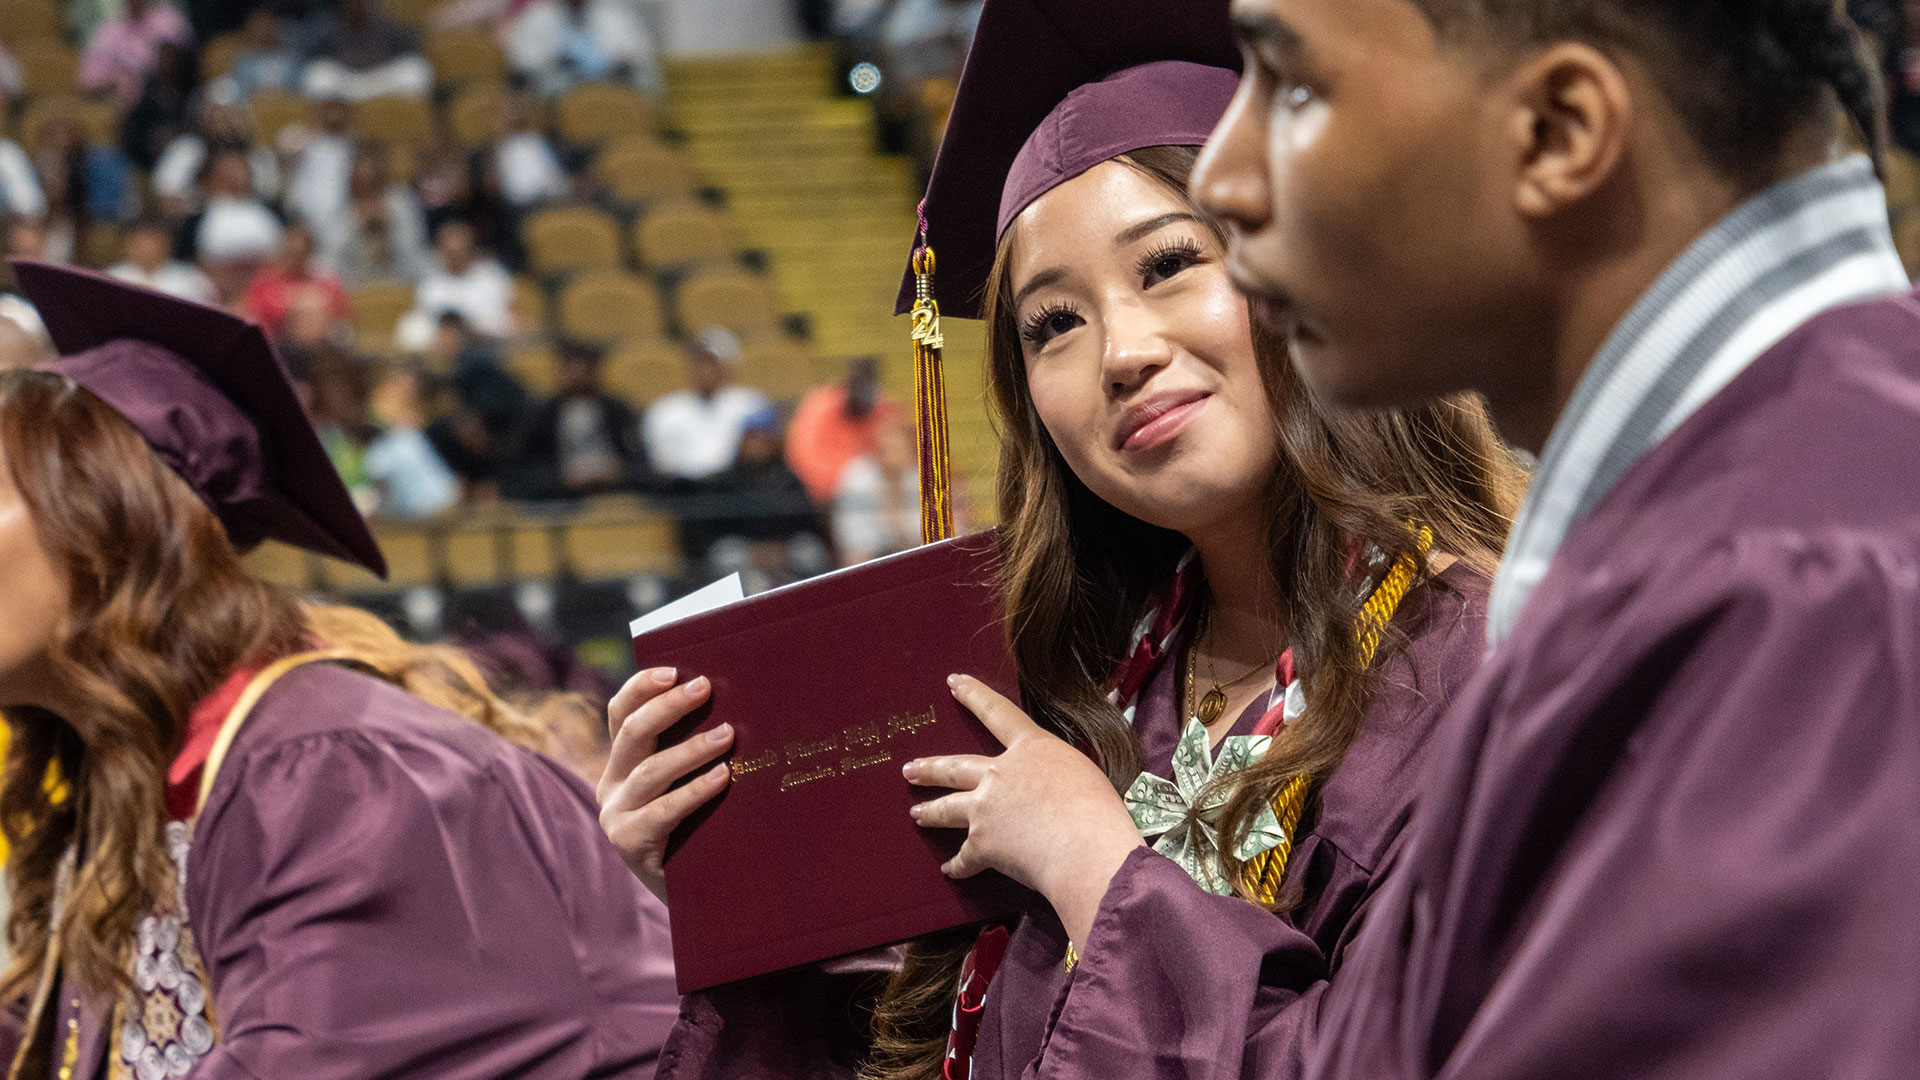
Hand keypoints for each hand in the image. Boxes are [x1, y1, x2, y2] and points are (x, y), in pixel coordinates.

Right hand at [596, 667, 732, 902]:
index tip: (674, 669)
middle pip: (633, 733)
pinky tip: (722, 778)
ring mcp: (616, 815)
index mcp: (621, 763)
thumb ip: (694, 751)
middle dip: (669, 706)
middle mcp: (611, 785)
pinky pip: (663, 811)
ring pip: (650, 771)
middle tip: (705, 687)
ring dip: (691, 749)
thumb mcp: (689, 783)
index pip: (620, 714)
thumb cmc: (703, 829)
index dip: (642, 687)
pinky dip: (694, 791)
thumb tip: (733, 704)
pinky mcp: (629, 843)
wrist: (696, 896)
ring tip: (728, 735)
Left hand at [905, 675, 1143, 944]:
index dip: (974, 695)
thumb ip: (1060, 776)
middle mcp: (1001, 773)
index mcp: (1031, 748)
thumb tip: (1057, 791)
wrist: (1085, 845)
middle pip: (956, 767)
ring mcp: (986, 808)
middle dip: (931, 768)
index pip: (998, 713)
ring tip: (916, 813)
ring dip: (930, 811)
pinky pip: (964, 857)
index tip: (953, 682)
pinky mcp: (983, 844)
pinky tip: (949, 870)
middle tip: (909, 769)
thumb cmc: (1099, 810)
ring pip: (948, 808)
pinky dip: (957, 866)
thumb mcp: (1084, 774)